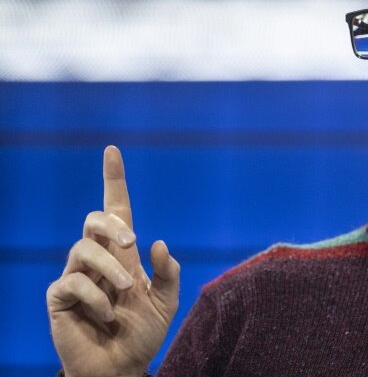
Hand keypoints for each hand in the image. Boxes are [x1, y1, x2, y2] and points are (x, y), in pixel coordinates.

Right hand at [47, 146, 180, 376]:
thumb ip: (168, 273)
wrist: (122, 368)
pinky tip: (107, 315)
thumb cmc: (142, 333)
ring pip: (82, 249)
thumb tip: (158, 242)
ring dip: (108, 269)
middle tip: (130, 244)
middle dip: (110, 225)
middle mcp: (98, 260)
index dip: (114, 181)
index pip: (116, 209)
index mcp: (123, 254)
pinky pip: (72, 283)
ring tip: (125, 293)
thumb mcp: (166, 301)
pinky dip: (95, 298)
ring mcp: (77, 277)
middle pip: (93, 220)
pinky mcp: (60, 298)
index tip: (112, 151)